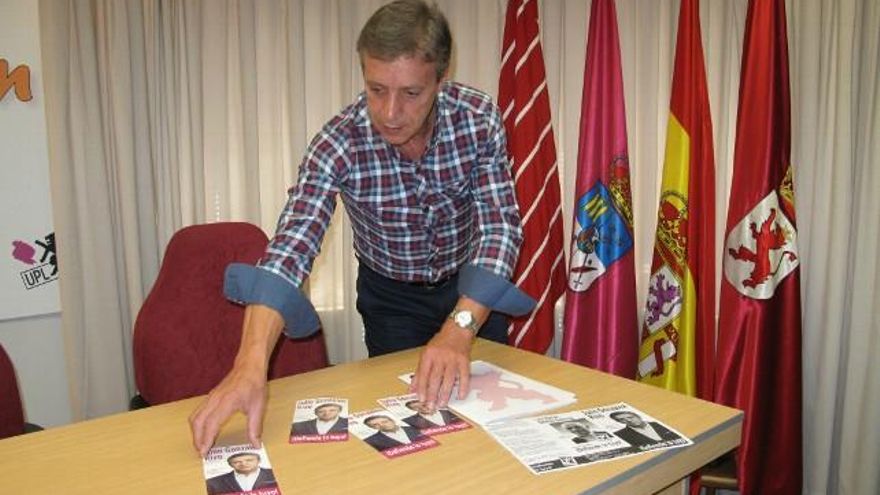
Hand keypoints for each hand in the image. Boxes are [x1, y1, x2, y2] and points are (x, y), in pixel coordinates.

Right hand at [189, 304, 282, 455]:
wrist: (249, 366)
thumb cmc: (254, 384)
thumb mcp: (258, 407)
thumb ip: (255, 428)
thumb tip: (255, 445)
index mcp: (227, 402)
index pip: (211, 424)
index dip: (206, 439)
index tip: (204, 452)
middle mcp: (215, 400)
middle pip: (198, 422)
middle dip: (197, 439)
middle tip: (201, 453)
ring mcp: (211, 397)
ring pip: (195, 417)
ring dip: (195, 432)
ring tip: (200, 445)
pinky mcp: (210, 397)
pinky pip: (198, 412)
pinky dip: (197, 424)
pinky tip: (203, 431)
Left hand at [411, 321, 474, 410]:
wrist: (457, 329)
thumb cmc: (440, 342)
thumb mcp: (426, 353)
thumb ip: (419, 372)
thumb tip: (412, 389)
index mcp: (429, 355)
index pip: (423, 374)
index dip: (422, 388)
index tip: (421, 400)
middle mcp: (440, 357)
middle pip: (435, 378)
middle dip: (432, 394)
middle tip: (430, 406)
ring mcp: (453, 359)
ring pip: (448, 379)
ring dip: (445, 393)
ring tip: (442, 404)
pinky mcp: (465, 360)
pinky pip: (464, 376)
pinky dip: (463, 387)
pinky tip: (461, 396)